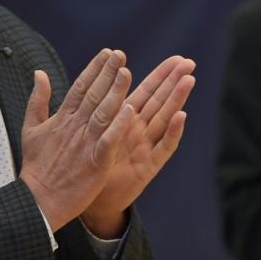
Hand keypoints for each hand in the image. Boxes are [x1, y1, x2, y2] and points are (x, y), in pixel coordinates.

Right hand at [19, 49, 134, 231]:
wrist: (37, 200)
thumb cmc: (37, 166)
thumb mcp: (31, 129)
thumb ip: (38, 100)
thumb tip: (39, 73)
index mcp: (62, 118)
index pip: (80, 87)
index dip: (94, 69)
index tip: (107, 52)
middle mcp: (74, 127)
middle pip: (93, 95)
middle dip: (107, 73)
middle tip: (121, 54)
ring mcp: (85, 143)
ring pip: (103, 112)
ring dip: (115, 92)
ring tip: (126, 72)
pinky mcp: (95, 161)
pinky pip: (109, 140)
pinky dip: (118, 125)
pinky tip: (130, 109)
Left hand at [80, 55, 195, 237]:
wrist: (87, 201)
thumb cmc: (85, 166)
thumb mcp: (81, 131)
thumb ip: (83, 105)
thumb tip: (70, 77)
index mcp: (123, 120)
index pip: (146, 92)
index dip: (161, 75)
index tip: (176, 58)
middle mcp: (139, 131)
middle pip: (160, 101)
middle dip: (174, 81)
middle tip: (190, 63)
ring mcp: (146, 148)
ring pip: (164, 119)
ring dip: (177, 99)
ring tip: (189, 80)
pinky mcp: (148, 167)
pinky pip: (163, 148)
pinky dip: (172, 132)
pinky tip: (181, 116)